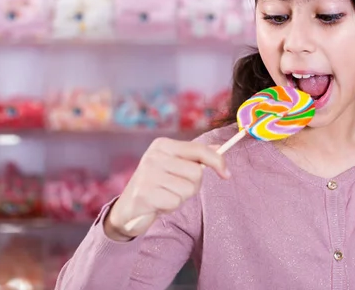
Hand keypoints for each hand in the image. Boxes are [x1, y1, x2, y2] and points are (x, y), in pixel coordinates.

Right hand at [104, 138, 229, 239]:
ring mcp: (148, 173)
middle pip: (196, 173)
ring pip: (188, 189)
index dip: (217, 162)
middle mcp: (154, 156)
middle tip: (175, 188)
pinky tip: (158, 203)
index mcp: (163, 145)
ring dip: (180, 197)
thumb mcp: (175, 166)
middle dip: (192, 185)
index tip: (227, 175)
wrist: (128, 209)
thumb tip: (220, 147)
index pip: (199, 149)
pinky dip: (170, 207)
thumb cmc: (157, 185)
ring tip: (165, 195)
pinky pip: (175, 202)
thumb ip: (195, 156)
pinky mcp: (144, 193)